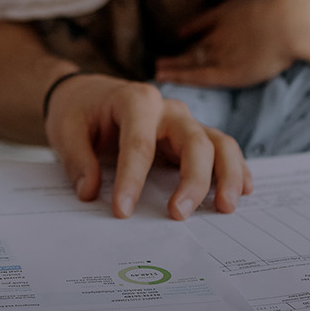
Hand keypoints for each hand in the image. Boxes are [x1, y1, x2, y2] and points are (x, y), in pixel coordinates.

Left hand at [43, 73, 252, 220]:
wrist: (89, 94)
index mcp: (136, 100)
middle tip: (178, 215)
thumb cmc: (79, 111)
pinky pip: (222, 149)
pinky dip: (236, 169)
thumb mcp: (66, 129)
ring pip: (219, 143)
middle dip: (191, 180)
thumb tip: (89, 192)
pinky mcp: (192, 138)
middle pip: (194, 140)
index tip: (122, 211)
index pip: (139, 143)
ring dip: (227, 174)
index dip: (131, 179)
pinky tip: (244, 191)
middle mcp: (168, 109)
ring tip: (225, 207)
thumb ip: (76, 160)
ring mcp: (184, 123)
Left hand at [154, 0, 309, 88]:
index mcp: (227, 11)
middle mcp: (220, 32)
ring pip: (192, 61)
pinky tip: (165, 76)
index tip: (180, 32)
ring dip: (174, 66)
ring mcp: (222, 51)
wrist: (293, 19)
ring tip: (159, 70)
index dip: (191, 28)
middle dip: (179, 53)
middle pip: (195, 45)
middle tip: (162, 59)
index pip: (203, 22)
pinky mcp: (230, 72)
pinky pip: (199, 76)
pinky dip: (181, 76)